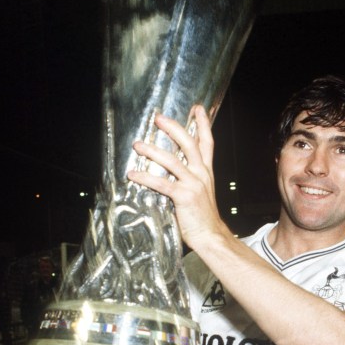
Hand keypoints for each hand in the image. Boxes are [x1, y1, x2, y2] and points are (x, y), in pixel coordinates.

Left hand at [128, 106, 226, 250]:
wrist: (211, 237)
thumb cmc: (202, 218)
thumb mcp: (200, 193)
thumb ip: (188, 180)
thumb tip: (170, 173)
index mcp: (206, 172)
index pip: (207, 142)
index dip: (203, 124)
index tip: (197, 108)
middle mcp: (202, 174)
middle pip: (189, 143)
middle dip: (173, 128)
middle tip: (158, 118)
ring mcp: (194, 184)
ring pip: (172, 160)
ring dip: (153, 151)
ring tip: (138, 145)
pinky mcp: (184, 197)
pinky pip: (161, 183)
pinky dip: (145, 178)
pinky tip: (133, 175)